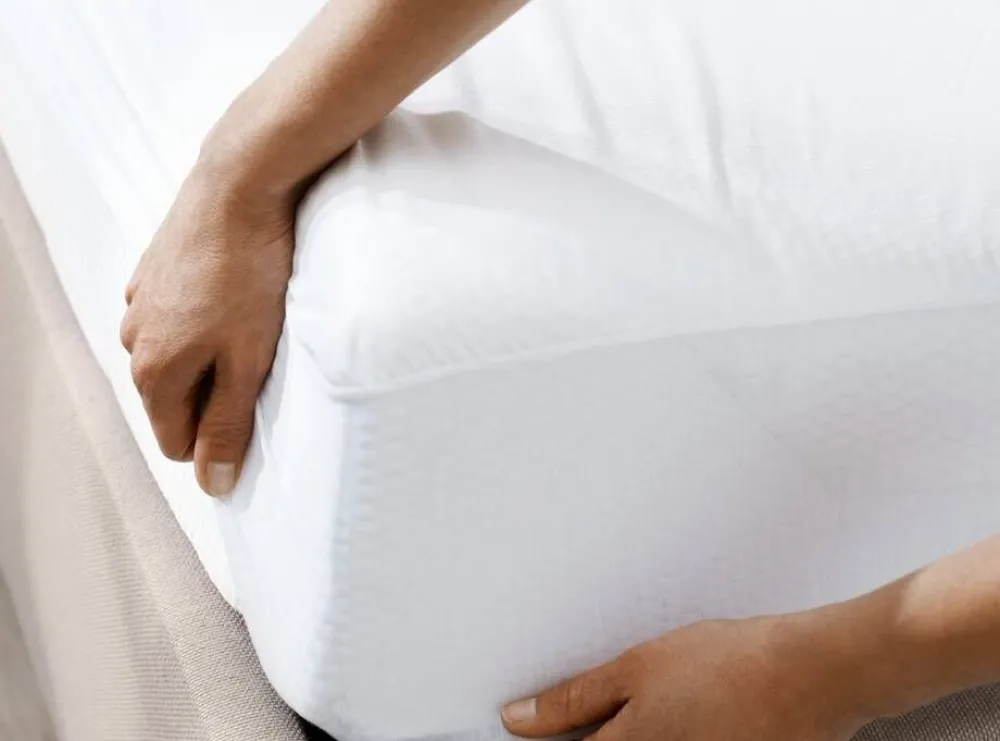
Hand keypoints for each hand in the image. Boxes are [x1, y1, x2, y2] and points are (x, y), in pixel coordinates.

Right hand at [120, 163, 294, 495]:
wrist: (239, 187)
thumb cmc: (251, 275)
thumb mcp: (249, 362)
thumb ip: (228, 424)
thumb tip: (211, 484)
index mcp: (154, 373)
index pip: (178, 443)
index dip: (221, 438)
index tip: (258, 410)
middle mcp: (134, 341)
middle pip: (177, 401)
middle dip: (218, 394)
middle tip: (262, 362)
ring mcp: (139, 303)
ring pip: (179, 358)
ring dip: (214, 354)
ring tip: (254, 324)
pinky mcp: (155, 272)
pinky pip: (180, 318)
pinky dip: (206, 319)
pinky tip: (236, 295)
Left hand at [501, 615, 867, 740]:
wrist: (809, 674)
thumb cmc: (726, 664)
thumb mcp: (635, 669)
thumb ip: (572, 700)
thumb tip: (516, 719)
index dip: (552, 739)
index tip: (540, 730)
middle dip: (601, 733)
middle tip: (638, 702)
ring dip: (635, 730)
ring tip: (675, 704)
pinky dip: (671, 731)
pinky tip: (692, 714)